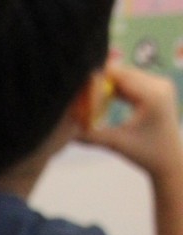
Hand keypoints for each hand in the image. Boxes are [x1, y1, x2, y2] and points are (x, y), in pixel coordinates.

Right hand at [80, 63, 182, 181]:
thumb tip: (66, 132)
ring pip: (127, 75)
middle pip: (123, 72)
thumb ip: (91, 136)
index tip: (79, 85)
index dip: (98, 77)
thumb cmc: (144, 154)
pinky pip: (134, 80)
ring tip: (92, 95)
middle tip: (81, 90)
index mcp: (152, 95)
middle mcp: (159, 84)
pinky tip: (105, 97)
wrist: (169, 160)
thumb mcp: (116, 144)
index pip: (120, 76)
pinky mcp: (159, 87)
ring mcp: (161, 83)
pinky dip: (118, 87)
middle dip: (102, 80)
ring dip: (109, 83)